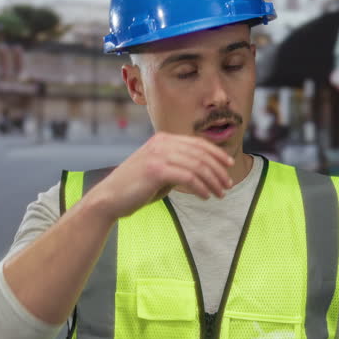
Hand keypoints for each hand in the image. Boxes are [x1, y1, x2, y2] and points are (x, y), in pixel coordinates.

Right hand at [87, 132, 234, 219]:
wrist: (110, 198)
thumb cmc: (136, 188)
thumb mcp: (161, 171)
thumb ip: (179, 166)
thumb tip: (205, 170)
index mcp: (163, 139)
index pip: (197, 143)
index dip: (216, 154)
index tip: (229, 166)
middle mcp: (161, 143)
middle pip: (200, 154)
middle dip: (218, 170)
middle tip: (228, 185)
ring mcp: (158, 154)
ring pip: (197, 166)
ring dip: (213, 181)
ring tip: (220, 194)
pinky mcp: (155, 169)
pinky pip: (187, 177)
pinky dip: (200, 187)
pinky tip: (206, 196)